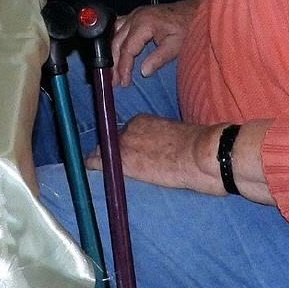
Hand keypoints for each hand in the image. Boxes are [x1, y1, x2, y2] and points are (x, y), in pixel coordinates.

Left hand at [86, 115, 220, 192]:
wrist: (201, 153)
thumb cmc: (200, 147)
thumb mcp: (178, 135)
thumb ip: (164, 140)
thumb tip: (166, 152)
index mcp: (144, 120)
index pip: (127, 132)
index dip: (125, 143)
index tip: (128, 151)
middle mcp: (130, 128)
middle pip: (112, 140)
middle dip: (111, 150)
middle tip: (111, 161)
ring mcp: (125, 143)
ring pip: (105, 150)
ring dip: (102, 157)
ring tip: (95, 164)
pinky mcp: (124, 161)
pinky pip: (100, 162)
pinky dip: (93, 164)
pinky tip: (87, 167)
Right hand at [110, 0, 200, 79]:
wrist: (193, 10)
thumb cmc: (186, 27)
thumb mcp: (176, 45)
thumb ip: (159, 58)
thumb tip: (143, 72)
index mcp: (143, 23)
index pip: (127, 48)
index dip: (124, 67)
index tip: (124, 82)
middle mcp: (135, 16)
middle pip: (117, 42)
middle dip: (115, 63)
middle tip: (115, 81)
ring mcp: (134, 13)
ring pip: (115, 34)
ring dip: (113, 52)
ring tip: (113, 70)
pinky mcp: (136, 14)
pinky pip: (118, 26)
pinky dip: (115, 39)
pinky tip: (114, 50)